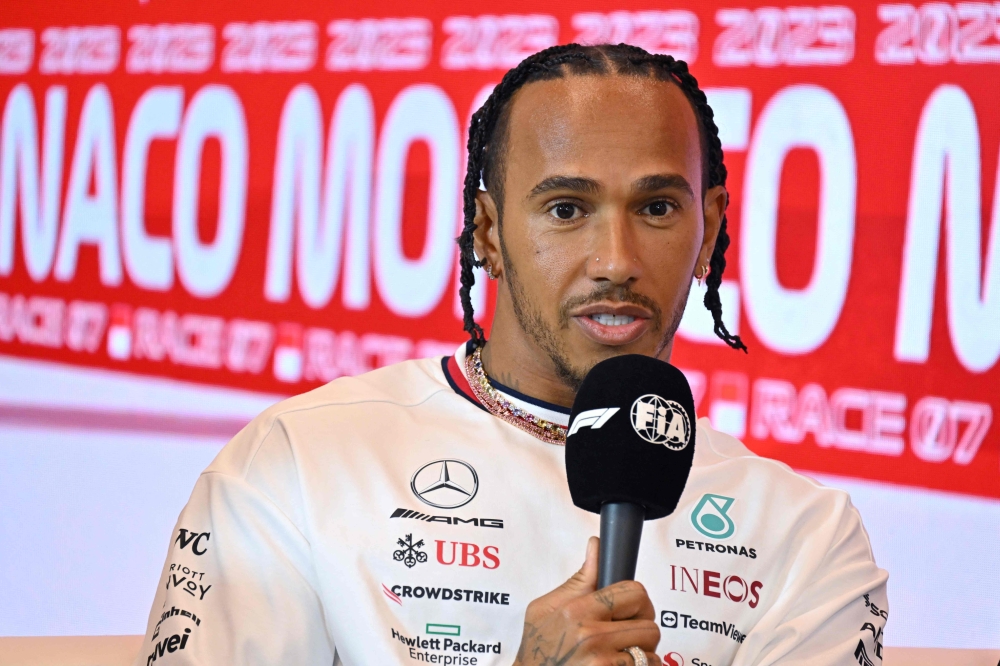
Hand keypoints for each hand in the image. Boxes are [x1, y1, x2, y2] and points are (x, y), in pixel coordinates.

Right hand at [513, 536, 659, 665]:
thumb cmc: (538, 647)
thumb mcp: (547, 607)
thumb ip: (579, 580)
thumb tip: (596, 545)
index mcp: (577, 610)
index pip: (633, 592)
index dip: (637, 599)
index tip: (631, 608)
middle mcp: (591, 635)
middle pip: (649, 622)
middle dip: (642, 626)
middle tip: (626, 632)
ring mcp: (602, 661)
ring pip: (650, 649)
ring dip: (641, 650)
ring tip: (620, 651)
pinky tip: (619, 664)